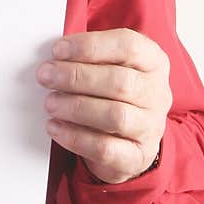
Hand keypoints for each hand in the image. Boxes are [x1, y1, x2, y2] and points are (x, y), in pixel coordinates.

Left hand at [36, 27, 171, 183]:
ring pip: (115, 116)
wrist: (127, 137)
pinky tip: (55, 127)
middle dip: (76, 77)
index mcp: (153, 62)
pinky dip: (75, 137)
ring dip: (75, 107)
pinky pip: (106, 149)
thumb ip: (86, 57)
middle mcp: (157, 93)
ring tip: (50, 103)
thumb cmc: (112, 91)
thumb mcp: (107, 66)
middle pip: (121, 82)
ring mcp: (151, 126)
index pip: (129, 46)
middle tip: (46, 76)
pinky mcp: (137, 156)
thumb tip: (54, 56)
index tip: (58, 50)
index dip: (90, 46)